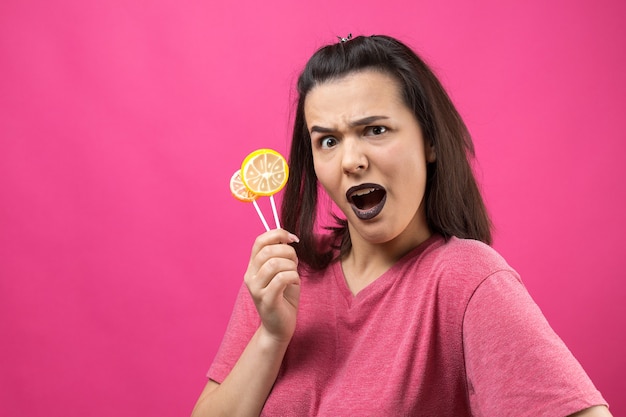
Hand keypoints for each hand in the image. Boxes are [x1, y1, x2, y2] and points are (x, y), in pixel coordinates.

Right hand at [244, 229, 300, 343]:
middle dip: (288, 252)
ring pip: (274, 264)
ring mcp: (256, 289)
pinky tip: (294, 283)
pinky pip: (281, 279)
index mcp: (253, 267)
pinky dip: (293, 277)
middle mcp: (250, 276)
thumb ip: (282, 256)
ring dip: (291, 266)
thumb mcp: (282, 272)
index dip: (278, 234)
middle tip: (295, 263)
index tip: (292, 239)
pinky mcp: (266, 300)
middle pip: (268, 251)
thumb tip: (288, 238)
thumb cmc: (284, 298)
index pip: (259, 241)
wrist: (280, 327)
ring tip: (294, 275)